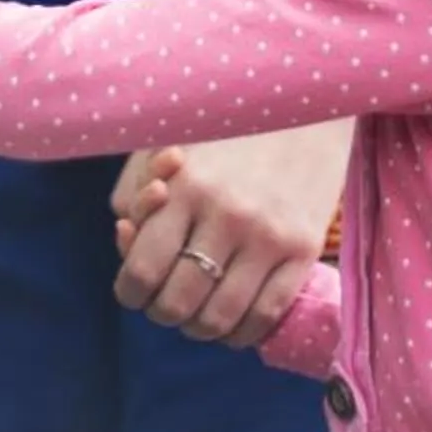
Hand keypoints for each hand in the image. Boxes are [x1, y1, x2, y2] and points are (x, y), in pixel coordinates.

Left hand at [109, 123, 347, 348]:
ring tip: (198, 310)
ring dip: (200, 326)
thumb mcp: (167, 138)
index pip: (141, 271)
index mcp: (185, 186)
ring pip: (219, 318)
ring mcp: (268, 235)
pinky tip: (233, 319)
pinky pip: (266, 315)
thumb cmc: (226, 120)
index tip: (135, 288)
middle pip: (177, 303)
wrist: (306, 100)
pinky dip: (242, 331)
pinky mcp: (304, 248)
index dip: (130, 291)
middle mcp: (225, 215)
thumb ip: (135, 191)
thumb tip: (125, 240)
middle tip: (167, 298)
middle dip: (163, 311)